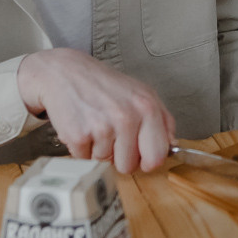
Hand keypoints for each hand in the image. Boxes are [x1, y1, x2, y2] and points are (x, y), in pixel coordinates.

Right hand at [17, 48, 175, 173]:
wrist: (67, 72)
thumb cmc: (105, 85)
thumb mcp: (142, 93)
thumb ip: (162, 119)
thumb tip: (171, 146)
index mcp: (147, 108)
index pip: (157, 156)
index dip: (147, 161)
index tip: (140, 156)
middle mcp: (127, 117)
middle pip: (128, 165)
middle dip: (119, 157)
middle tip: (112, 136)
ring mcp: (102, 127)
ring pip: (104, 162)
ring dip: (98, 149)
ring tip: (95, 125)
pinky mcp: (78, 135)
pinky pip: (84, 159)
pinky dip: (81, 148)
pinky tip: (82, 126)